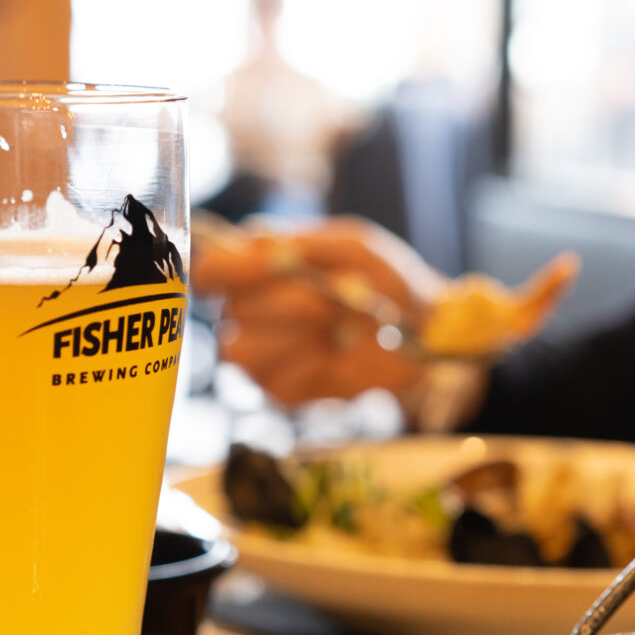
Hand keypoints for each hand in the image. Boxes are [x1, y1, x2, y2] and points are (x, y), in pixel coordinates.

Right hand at [193, 217, 439, 404]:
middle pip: (234, 309)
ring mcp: (261, 355)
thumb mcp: (354, 245)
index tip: (271, 265)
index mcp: (256, 267)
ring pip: (242, 350)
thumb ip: (306, 243)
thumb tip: (263, 247)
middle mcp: (249, 311)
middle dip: (291, 302)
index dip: (229, 268)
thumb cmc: (385, 279)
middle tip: (336, 300)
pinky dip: (311, 368)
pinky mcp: (280, 391)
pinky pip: (274, 384)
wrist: (423, 331)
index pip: (211, 269)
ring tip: (339, 328)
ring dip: (296, 337)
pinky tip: (336, 357)